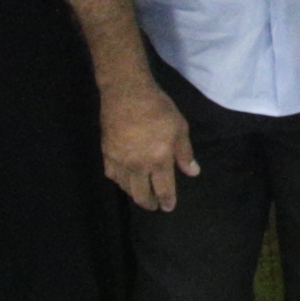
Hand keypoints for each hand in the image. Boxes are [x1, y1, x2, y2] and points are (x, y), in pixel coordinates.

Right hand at [95, 79, 196, 210]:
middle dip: (150, 204)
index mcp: (159, 160)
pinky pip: (112, 175)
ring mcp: (120, 160)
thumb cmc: (158, 108)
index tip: (168, 208)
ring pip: (125, 187)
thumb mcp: (180, 127)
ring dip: (134, 194)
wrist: (127, 93)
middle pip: (142, 194)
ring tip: (140, 194)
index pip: (164, 189)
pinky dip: (119, 181)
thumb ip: (185, 153)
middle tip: (154, 206)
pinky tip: (124, 180)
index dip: (167, 201)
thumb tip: (193, 172)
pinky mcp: (106, 153)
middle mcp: (138, 165)